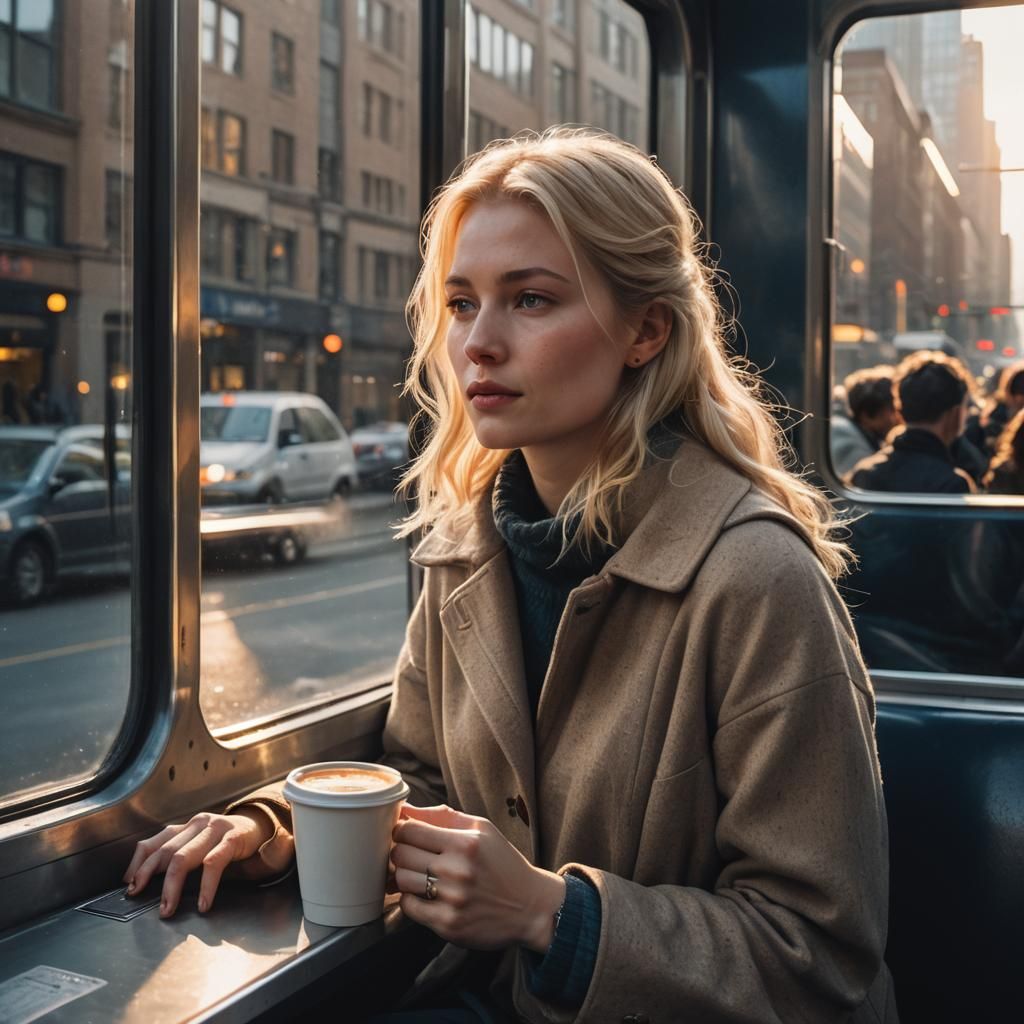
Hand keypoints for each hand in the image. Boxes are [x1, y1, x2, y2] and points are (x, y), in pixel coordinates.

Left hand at [122, 810, 274, 917]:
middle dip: (148, 877)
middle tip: (140, 898)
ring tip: (167, 908)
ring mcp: (215, 829)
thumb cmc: (227, 842)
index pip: (154, 842)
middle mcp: (198, 824)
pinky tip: (204, 903)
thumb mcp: (200, 846)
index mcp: (187, 827)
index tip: (129, 886)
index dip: (138, 864)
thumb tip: (145, 881)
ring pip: (184, 857)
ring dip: (172, 886)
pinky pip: (214, 863)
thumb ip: (179, 855)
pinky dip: (206, 885)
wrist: (263, 828)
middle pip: (166, 851)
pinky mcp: (233, 838)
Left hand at [390, 805, 565, 952]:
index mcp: (464, 842)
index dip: (401, 830)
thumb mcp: (482, 829)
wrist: (530, 907)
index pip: (409, 830)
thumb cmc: (503, 864)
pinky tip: (426, 895)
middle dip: (399, 852)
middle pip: (400, 854)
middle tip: (411, 854)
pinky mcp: (448, 924)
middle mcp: (457, 870)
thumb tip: (406, 810)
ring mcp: (451, 899)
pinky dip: (411, 900)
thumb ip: (443, 816)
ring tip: (419, 874)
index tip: (406, 834)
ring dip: (404, 876)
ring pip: (401, 881)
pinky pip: (409, 907)